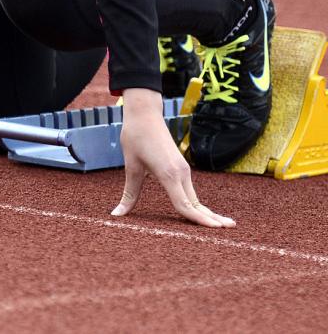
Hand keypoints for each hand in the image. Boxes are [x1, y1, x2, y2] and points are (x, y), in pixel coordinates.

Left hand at [112, 88, 235, 227]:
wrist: (144, 115)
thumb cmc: (136, 138)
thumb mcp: (131, 167)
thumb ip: (128, 194)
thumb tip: (116, 214)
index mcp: (168, 174)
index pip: (184, 204)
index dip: (197, 220)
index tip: (213, 230)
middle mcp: (181, 173)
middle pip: (196, 203)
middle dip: (211, 218)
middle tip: (229, 230)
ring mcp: (183, 170)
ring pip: (195, 197)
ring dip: (207, 212)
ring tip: (223, 224)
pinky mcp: (181, 167)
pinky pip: (190, 191)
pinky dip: (198, 203)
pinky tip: (203, 211)